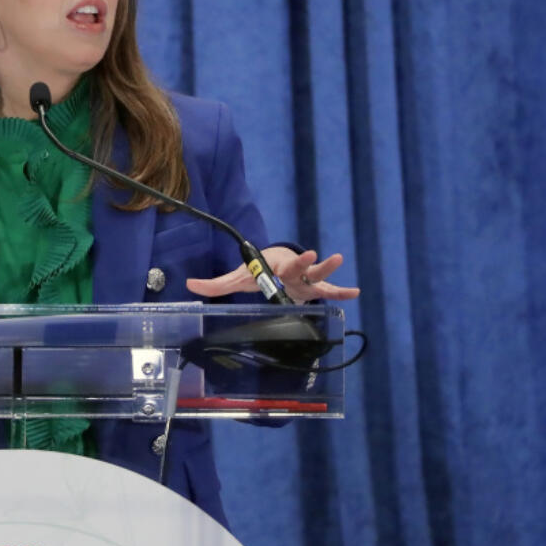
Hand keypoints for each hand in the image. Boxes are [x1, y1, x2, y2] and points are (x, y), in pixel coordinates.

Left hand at [186, 246, 359, 301]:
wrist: (277, 265)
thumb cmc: (258, 271)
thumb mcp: (239, 277)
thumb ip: (216, 284)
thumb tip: (189, 285)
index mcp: (274, 266)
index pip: (278, 265)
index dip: (283, 265)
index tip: (288, 261)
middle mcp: (291, 270)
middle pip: (299, 267)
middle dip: (305, 262)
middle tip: (313, 253)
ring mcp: (305, 278)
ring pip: (317, 275)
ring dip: (327, 268)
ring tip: (338, 259)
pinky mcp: (314, 288)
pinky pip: (329, 290)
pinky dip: (342, 291)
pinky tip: (355, 292)